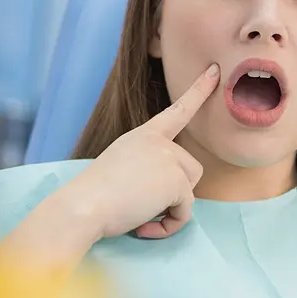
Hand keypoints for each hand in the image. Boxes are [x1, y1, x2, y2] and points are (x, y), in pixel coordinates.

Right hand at [63, 64, 220, 239]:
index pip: (177, 111)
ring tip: (140, 214)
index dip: (198, 90)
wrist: (81, 207)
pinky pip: (185, 211)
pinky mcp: (176, 182)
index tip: (215, 70)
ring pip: (190, 190)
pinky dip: (168, 225)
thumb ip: (147, 166)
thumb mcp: (121, 167)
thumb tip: (167, 189)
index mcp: (143, 135)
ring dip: (171, 208)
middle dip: (175, 192)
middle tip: (142, 205)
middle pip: (191, 169)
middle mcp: (159, 142)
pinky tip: (142, 226)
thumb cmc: (93, 196)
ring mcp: (169, 159)